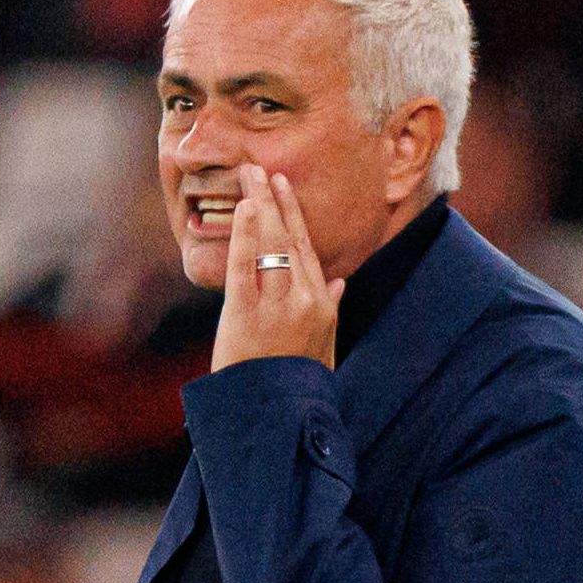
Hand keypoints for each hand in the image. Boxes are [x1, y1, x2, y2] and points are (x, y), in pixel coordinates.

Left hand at [210, 165, 337, 369]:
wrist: (276, 415)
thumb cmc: (295, 382)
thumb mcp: (324, 345)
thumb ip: (331, 309)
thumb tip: (339, 280)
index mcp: (321, 303)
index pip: (306, 247)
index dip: (294, 214)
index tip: (284, 186)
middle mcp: (303, 298)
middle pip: (289, 237)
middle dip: (276, 199)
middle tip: (262, 167)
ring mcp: (275, 305)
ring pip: (269, 244)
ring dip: (259, 205)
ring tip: (248, 176)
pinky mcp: (246, 314)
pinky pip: (245, 265)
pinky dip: (244, 235)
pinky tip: (243, 209)